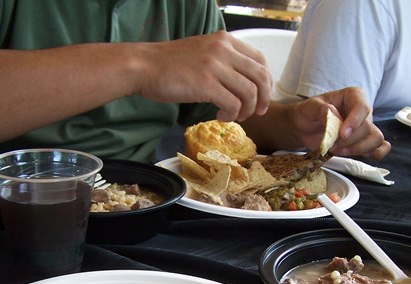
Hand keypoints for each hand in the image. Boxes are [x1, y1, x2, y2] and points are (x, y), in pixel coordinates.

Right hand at [130, 31, 272, 121]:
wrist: (144, 66)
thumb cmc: (170, 64)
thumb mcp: (203, 51)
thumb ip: (224, 60)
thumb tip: (245, 82)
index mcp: (225, 41)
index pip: (260, 61)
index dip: (266, 83)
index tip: (261, 98)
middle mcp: (224, 50)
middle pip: (260, 77)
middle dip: (263, 99)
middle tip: (256, 113)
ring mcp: (215, 66)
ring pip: (249, 93)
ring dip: (247, 110)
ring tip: (235, 116)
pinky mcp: (206, 84)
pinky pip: (233, 104)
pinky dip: (231, 114)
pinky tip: (221, 116)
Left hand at [289, 88, 390, 159]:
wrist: (304, 128)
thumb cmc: (309, 113)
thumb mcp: (310, 107)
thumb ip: (322, 110)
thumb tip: (334, 116)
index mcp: (354, 96)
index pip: (363, 108)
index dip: (355, 123)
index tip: (342, 134)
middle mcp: (363, 111)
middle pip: (368, 127)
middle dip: (350, 140)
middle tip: (333, 145)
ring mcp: (366, 127)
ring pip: (376, 140)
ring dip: (358, 149)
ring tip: (339, 150)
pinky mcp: (365, 142)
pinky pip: (380, 148)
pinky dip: (373, 154)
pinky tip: (356, 154)